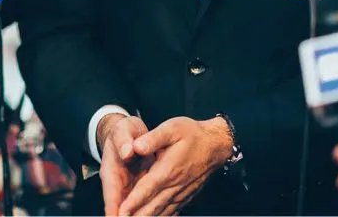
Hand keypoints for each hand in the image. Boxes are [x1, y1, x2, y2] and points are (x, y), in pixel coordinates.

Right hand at [98, 114, 152, 215]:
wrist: (130, 133)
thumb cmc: (124, 131)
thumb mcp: (123, 130)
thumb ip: (124, 140)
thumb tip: (127, 152)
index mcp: (111, 171)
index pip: (111, 193)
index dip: (113, 207)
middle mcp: (118, 183)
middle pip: (120, 206)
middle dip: (125, 216)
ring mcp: (129, 188)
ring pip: (133, 208)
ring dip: (140, 215)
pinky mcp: (139, 188)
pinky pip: (143, 203)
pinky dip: (150, 211)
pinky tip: (161, 215)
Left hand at [118, 116, 232, 215]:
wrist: (216, 145)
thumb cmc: (193, 135)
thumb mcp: (171, 128)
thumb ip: (152, 138)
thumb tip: (135, 146)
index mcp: (167, 169)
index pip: (146, 189)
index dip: (133, 202)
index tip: (121, 211)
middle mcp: (174, 184)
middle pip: (152, 206)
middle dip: (136, 216)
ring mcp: (181, 192)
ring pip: (162, 212)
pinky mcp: (186, 195)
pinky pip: (172, 211)